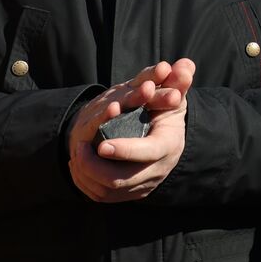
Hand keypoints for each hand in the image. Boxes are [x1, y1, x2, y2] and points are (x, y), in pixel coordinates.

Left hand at [68, 59, 194, 202]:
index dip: (125, 150)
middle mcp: (159, 168)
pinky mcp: (132, 192)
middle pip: (123, 178)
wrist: (167, 136)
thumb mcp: (173, 92)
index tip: (102, 145)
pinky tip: (79, 167)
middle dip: (95, 166)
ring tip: (76, 155)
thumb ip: (178, 80)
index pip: (148, 152)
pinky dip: (87, 183)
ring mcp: (145, 183)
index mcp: (169, 143)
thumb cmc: (166, 109)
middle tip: (78, 148)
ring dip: (87, 174)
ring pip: (109, 190)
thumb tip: (185, 65)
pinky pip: (104, 196)